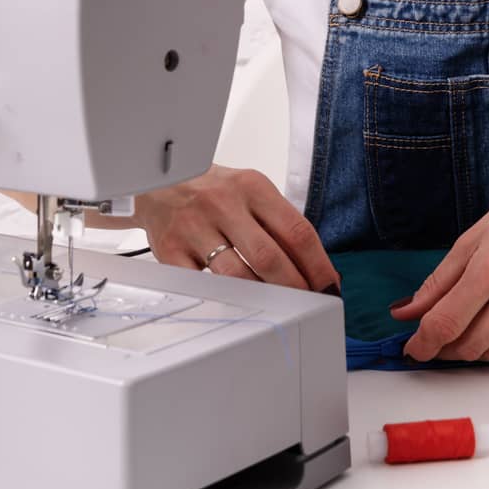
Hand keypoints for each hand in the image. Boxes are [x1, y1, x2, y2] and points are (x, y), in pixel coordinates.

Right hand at [135, 163, 340, 293]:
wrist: (159, 182)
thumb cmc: (214, 192)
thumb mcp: (250, 191)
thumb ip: (278, 222)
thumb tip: (313, 266)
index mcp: (252, 186)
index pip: (296, 230)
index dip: (317, 264)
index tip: (328, 284)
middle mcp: (224, 204)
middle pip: (269, 256)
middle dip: (295, 287)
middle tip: (309, 303)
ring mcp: (195, 227)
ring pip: (237, 275)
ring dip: (263, 297)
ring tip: (278, 306)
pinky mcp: (171, 251)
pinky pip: (202, 285)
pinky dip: (224, 299)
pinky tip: (238, 304)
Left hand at [390, 163, 488, 363]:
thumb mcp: (474, 237)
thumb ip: (438, 281)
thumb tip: (407, 312)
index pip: (445, 324)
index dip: (422, 344)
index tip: (413, 348)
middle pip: (468, 347)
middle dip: (445, 348)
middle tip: (438, 336)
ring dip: (474, 348)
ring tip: (470, 324)